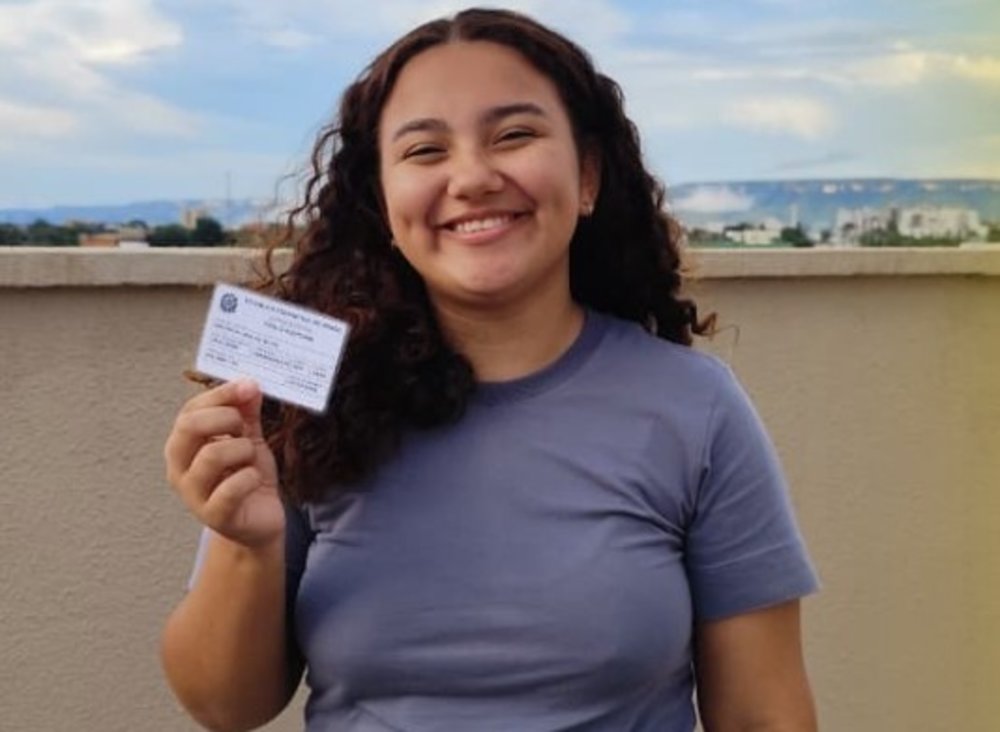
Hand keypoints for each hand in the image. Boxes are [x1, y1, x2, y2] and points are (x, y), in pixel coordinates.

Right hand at [165, 379, 284, 548]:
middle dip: (226, 419)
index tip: (249, 387)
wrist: (261, 520)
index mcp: (183, 445)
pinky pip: (231, 489)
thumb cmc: (247, 477)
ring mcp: (193, 495)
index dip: (220, 395)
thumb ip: (246, 413)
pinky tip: (254, 479)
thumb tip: (248, 384)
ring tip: (250, 459)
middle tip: (245, 430)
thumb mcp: (248, 438)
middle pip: (190, 427)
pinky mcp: (214, 517)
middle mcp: (179, 469)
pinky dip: (249, 477)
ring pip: (212, 455)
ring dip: (242, 450)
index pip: (190, 410)